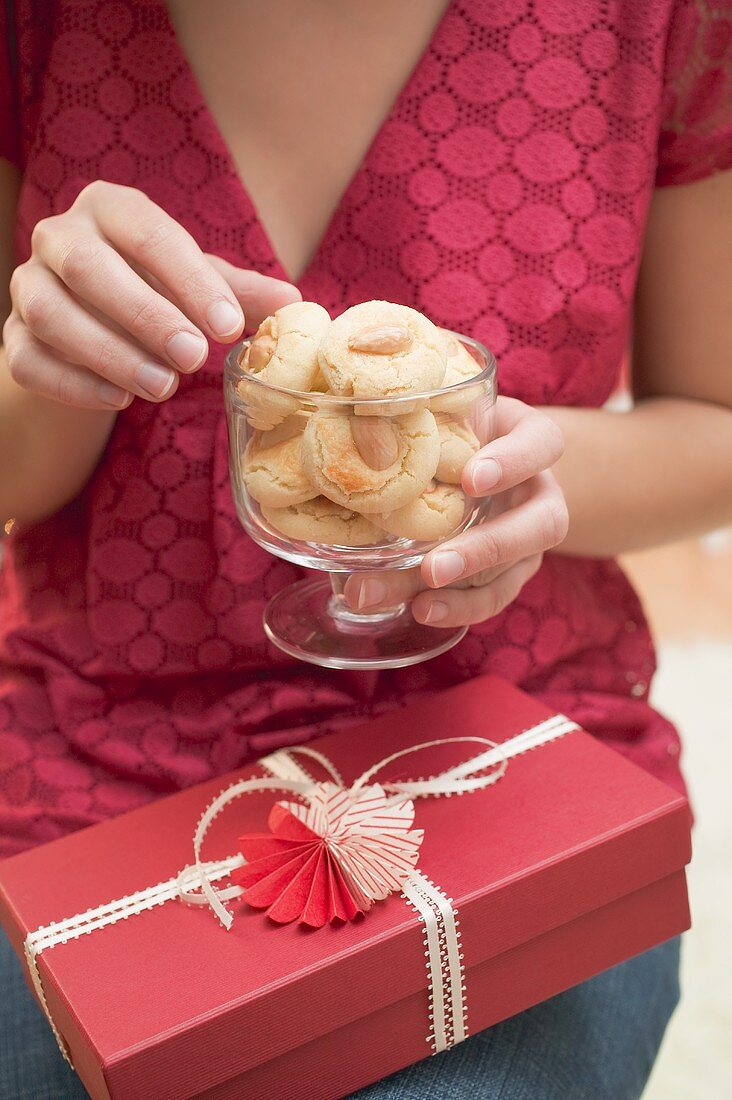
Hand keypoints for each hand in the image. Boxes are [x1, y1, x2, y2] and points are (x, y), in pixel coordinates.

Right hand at [3, 181, 299, 408]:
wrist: (96, 331)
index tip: (227, 327)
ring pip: (52, 314)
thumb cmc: (157, 295)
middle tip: (195, 358)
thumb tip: (294, 304)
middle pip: (88, 267)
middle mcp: (59, 237)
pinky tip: (119, 401)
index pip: (147, 233)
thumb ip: (239, 295)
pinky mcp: (13, 339)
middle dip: (144, 315)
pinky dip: (75, 384)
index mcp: (110, 210)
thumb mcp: (200, 289)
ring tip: (163, 387)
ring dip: (110, 353)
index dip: (189, 280)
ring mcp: (27, 286)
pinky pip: (29, 360)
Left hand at [345, 397, 568, 626]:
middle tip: (435, 566)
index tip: (472, 478)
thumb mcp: (446, 415)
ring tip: (419, 605)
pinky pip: (495, 595)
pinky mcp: (514, 570)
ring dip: (464, 591)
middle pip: (541, 524)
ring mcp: (531, 535)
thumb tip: (343, 445)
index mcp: (531, 439)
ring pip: (513, 569)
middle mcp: (540, 491)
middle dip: (486, 548)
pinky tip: (420, 610)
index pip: (542, 443)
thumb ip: (418, 422)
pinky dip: (458, 607)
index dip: (514, 460)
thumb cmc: (457, 429)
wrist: (486, 461)